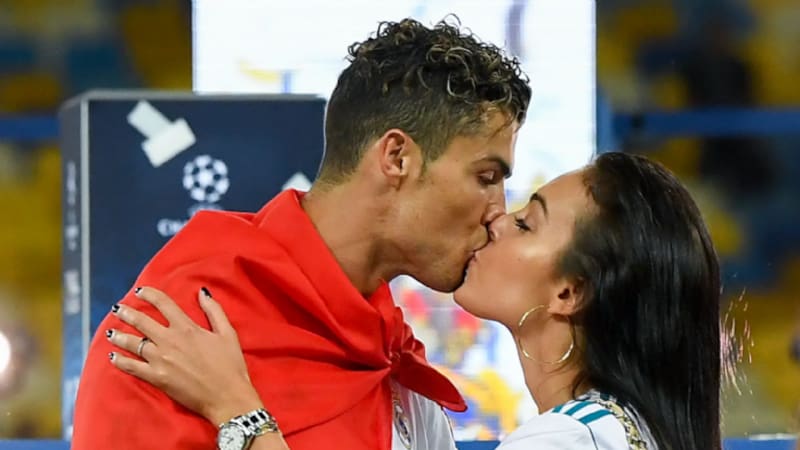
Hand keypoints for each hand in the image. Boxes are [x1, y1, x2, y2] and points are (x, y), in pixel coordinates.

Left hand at [107, 286, 263, 424]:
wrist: (227, 396)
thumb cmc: (230, 365)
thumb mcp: (227, 333)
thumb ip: (214, 310)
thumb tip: (202, 292)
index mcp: (187, 328)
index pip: (163, 304)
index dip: (149, 294)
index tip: (140, 291)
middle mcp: (170, 341)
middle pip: (142, 322)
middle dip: (127, 313)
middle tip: (117, 309)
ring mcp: (161, 360)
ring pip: (133, 343)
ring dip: (119, 336)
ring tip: (111, 332)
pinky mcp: (157, 378)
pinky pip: (132, 367)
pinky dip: (120, 361)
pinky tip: (113, 357)